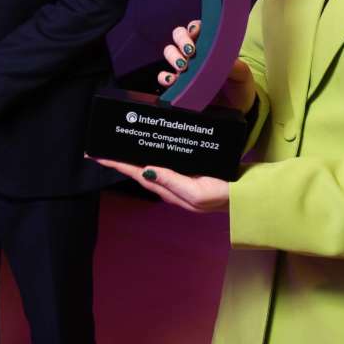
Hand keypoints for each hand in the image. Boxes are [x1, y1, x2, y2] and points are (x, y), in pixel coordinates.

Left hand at [93, 157, 229, 212]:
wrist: (248, 196)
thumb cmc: (224, 196)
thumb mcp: (196, 193)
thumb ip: (172, 182)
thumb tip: (145, 170)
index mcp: (169, 190)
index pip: (136, 173)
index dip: (115, 164)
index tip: (95, 156)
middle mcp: (170, 185)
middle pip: (138, 170)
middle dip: (119, 160)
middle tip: (100, 149)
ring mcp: (180, 179)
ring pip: (150, 165)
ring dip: (133, 157)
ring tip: (118, 146)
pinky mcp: (189, 172)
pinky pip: (165, 161)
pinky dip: (153, 153)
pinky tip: (151, 146)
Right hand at [156, 19, 255, 113]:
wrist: (236, 110)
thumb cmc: (239, 86)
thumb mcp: (242, 74)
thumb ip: (235, 66)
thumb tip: (223, 62)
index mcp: (211, 45)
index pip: (198, 28)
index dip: (194, 27)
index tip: (195, 32)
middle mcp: (195, 53)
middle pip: (179, 35)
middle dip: (181, 39)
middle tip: (190, 51)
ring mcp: (185, 68)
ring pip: (170, 52)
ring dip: (173, 56)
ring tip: (183, 66)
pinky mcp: (178, 85)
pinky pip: (164, 77)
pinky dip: (165, 77)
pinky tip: (172, 81)